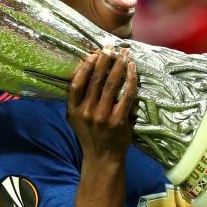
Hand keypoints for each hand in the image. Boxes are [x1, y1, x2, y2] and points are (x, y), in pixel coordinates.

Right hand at [67, 46, 137, 161]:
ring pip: (111, 84)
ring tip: (125, 54)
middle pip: (96, 80)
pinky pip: (126, 95)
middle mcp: (86, 112)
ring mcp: (102, 117)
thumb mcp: (76, 119)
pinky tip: (133, 70)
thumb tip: (85, 71)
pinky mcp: (118, 121)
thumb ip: (78, 100)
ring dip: (119, 66)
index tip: (93, 54)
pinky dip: (131, 80)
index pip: (77, 84)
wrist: (103, 158)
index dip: (85, 67)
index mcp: (73, 111)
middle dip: (104, 60)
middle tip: (111, 48)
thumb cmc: (91, 135)